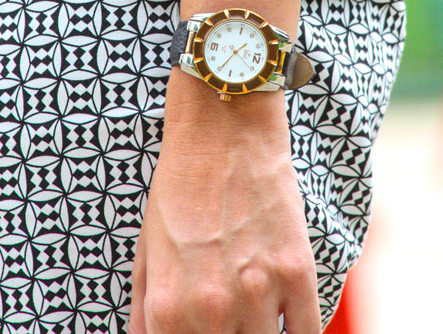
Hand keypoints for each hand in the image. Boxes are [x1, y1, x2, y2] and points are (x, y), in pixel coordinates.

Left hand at [128, 69, 320, 333]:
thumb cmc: (179, 184)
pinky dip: (297, 333)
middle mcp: (212, 307)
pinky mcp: (297, 271)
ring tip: (251, 313)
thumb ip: (144, 312)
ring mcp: (258, 290)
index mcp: (168, 305)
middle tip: (227, 322)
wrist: (223, 129)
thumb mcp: (146, 249)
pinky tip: (284, 318)